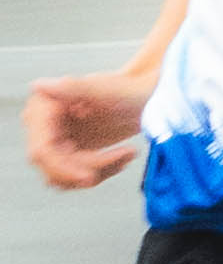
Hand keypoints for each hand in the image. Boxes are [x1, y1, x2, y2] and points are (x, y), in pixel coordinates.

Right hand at [25, 71, 151, 191]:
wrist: (142, 97)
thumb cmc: (129, 89)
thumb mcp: (107, 91)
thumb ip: (74, 88)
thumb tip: (38, 85)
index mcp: (43, 105)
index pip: (42, 150)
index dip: (62, 169)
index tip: (90, 178)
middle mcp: (41, 125)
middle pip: (53, 168)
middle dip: (91, 168)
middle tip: (126, 155)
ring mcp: (51, 141)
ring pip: (63, 178)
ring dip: (100, 171)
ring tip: (130, 152)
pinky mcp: (63, 155)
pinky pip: (73, 178)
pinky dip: (101, 172)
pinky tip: (123, 157)